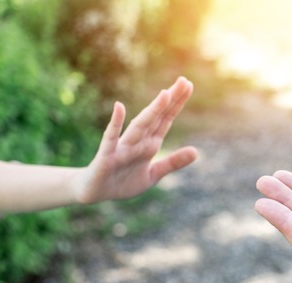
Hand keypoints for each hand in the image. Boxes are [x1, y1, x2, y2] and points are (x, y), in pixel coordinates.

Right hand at [74, 76, 197, 203]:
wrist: (95, 193)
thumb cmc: (123, 181)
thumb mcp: (153, 174)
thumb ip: (172, 163)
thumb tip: (196, 152)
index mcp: (149, 145)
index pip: (165, 120)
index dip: (176, 104)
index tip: (188, 85)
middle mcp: (137, 142)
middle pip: (156, 118)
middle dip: (170, 101)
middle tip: (183, 81)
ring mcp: (122, 147)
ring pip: (140, 126)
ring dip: (152, 111)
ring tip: (165, 94)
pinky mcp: (106, 156)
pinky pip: (110, 139)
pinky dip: (115, 124)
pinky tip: (119, 107)